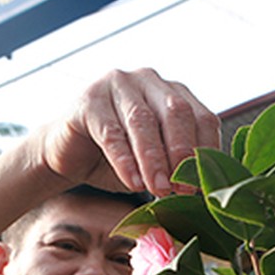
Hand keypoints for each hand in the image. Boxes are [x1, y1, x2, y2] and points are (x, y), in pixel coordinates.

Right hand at [38, 68, 219, 196]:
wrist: (69, 157)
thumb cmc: (118, 161)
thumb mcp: (154, 165)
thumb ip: (177, 169)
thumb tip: (203, 193)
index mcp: (174, 93)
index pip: (202, 117)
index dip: (205, 152)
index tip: (204, 185)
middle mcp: (148, 81)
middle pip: (176, 112)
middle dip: (182, 152)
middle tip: (183, 189)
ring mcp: (118, 85)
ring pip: (143, 120)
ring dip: (154, 159)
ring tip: (159, 190)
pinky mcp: (89, 100)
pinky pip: (111, 132)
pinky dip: (124, 161)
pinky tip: (133, 183)